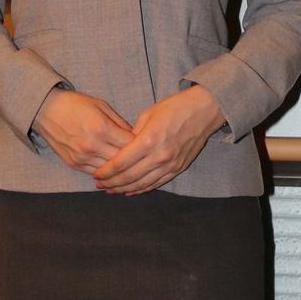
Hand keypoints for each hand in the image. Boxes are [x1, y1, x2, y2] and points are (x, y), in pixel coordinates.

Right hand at [33, 88, 132, 173]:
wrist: (45, 110)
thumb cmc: (75, 104)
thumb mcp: (101, 106)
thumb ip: (119, 123)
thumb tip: (135, 137)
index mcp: (102, 129)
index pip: (130, 144)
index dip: (140, 145)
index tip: (145, 145)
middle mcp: (92, 146)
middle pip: (122, 161)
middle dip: (133, 160)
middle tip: (141, 159)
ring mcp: (82, 157)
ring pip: (110, 171)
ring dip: (120, 171)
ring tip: (131, 169)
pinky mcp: (74, 164)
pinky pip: (96, 174)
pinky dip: (106, 174)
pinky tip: (114, 172)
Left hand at [92, 86, 224, 193]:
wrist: (204, 111)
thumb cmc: (174, 108)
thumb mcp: (148, 114)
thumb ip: (132, 134)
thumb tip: (120, 149)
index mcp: (148, 140)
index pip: (120, 163)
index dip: (106, 171)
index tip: (96, 174)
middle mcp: (159, 156)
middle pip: (129, 177)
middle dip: (111, 183)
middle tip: (99, 185)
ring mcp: (170, 165)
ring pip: (142, 184)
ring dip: (124, 189)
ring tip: (111, 190)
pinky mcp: (178, 168)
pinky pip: (156, 183)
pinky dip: (141, 189)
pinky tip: (130, 191)